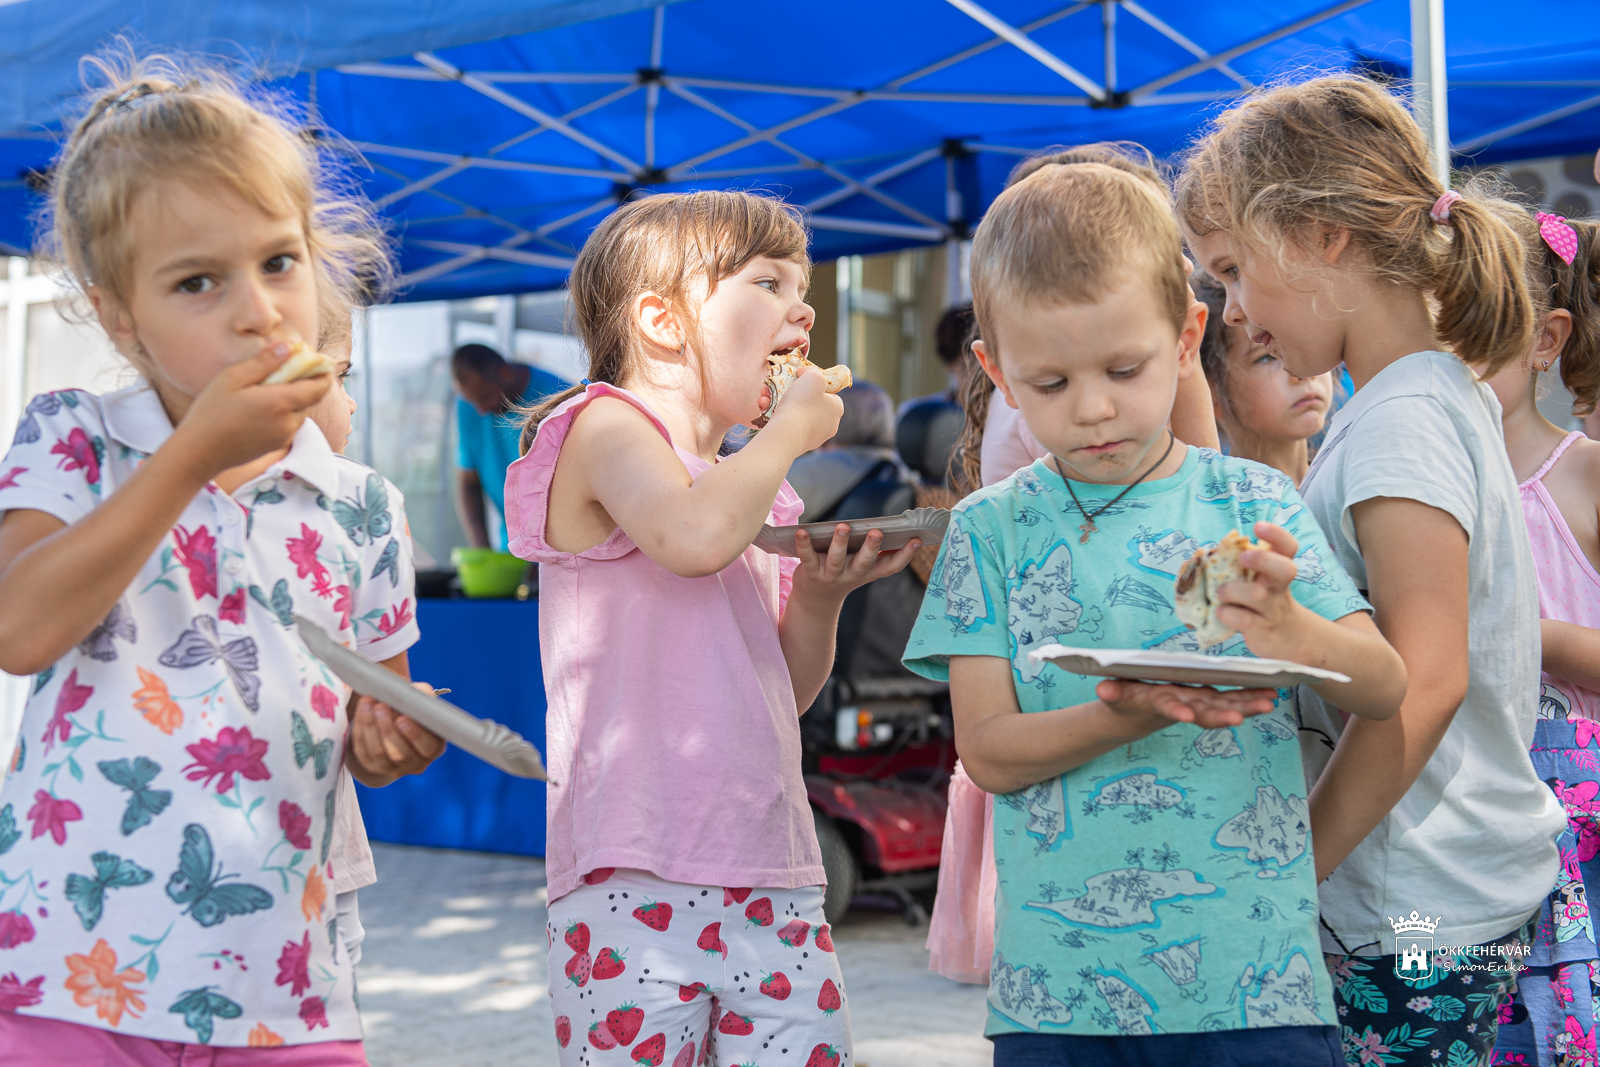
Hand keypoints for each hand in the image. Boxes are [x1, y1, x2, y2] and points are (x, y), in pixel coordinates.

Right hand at [169, 342, 331, 479]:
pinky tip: (262, 408)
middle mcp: (288, 422)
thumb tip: (289, 347)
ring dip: (293, 399)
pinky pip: (290, 425)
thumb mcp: (232, 378)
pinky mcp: (277, 447)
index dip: (323, 373)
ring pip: (300, 413)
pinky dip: (285, 414)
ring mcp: (284, 437)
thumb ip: (263, 362)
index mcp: (280, 402)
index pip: (319, 387)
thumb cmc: (211, 412)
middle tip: (288, 370)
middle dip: (305, 384)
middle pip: (310, 399)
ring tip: (269, 389)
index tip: (319, 362)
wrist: (199, 453)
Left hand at [346, 681, 446, 786]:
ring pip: (380, 753)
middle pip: (401, 754)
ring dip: (371, 727)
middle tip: (381, 706)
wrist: (392, 721)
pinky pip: (364, 752)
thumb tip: (419, 692)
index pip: (428, 747)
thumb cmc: (411, 710)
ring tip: (368, 704)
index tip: (402, 718)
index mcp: (433, 748)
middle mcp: (416, 763)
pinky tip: (362, 712)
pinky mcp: (373, 766)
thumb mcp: (421, 702)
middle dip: (388, 728)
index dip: (415, 735)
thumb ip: (423, 697)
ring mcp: (393, 768)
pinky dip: (361, 730)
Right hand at [763, 368, 843, 452]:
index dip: (814, 383)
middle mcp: (828, 425)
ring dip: (778, 402)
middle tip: (779, 386)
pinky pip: (786, 425)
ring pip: (795, 413)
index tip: (800, 378)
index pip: (829, 393)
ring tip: (766, 396)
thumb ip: (812, 370)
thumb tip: (806, 372)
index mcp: (836, 409)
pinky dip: (774, 415)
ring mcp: (813, 437)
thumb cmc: (802, 403)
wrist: (785, 434)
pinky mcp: (797, 444)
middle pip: (809, 402)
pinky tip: (764, 408)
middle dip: (790, 392)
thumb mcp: (813, 376)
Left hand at [790, 523, 921, 602]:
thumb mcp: (861, 564)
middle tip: (877, 532)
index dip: (906, 554)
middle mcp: (853, 574)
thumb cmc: (844, 571)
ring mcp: (832, 575)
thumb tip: (888, 525)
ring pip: (837, 559)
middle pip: (864, 562)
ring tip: (843, 526)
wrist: (817, 597)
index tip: (918, 539)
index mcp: (869, 571)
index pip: (891, 566)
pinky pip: (808, 558)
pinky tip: (802, 531)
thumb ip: (873, 548)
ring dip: (840, 542)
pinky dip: (804, 544)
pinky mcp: (811, 572)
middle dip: (871, 547)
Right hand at [1096, 678, 1277, 730]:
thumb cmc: (1126, 700)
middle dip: (1221, 715)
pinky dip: (1250, 698)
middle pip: (1203, 712)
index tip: (1186, 715)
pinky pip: (1231, 699)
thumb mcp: (1115, 695)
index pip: (1167, 705)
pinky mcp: (1207, 699)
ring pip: (1223, 706)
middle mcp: (1182, 705)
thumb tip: (1103, 690)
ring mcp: (1197, 703)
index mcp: (1158, 702)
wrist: (1136, 715)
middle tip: (1239, 718)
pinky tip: (1270, 695)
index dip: (1176, 710)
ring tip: (1268, 703)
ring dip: (1246, 706)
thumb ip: (1112, 692)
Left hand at [1215, 521, 1310, 660]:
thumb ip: (1240, 567)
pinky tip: (1220, 612)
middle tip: (1243, 557)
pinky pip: (1246, 620)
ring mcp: (1271, 609)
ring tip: (1221, 593)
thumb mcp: (1257, 580)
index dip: (1277, 535)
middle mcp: (1277, 587)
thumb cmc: (1261, 601)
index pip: (1288, 547)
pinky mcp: (1262, 630)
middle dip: (1263, 560)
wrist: (1286, 637)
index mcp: (1276, 570)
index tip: (1258, 527)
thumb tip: (1203, 555)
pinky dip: (1228, 614)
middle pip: (1285, 569)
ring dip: (1234, 590)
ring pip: (1258, 595)